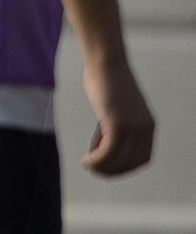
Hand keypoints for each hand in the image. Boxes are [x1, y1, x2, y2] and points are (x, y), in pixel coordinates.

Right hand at [82, 57, 154, 176]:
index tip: (107, 166)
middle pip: (130, 163)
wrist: (106, 62)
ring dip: (102, 168)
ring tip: (88, 165)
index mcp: (148, 126)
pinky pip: (107, 152)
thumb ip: (115, 126)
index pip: (142, 159)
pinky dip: (96, 161)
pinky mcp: (117, 123)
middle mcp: (145, 129)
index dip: (125, 167)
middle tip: (94, 169)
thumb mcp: (116, 108)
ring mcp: (133, 127)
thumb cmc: (107, 81)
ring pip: (118, 160)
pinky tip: (86, 160)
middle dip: (112, 171)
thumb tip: (103, 145)